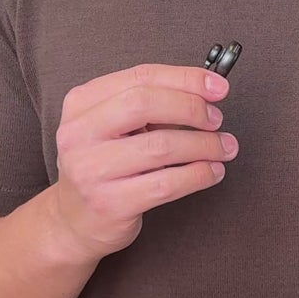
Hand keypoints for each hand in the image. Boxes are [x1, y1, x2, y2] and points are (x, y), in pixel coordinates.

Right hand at [50, 63, 236, 259]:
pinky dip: (199, 174)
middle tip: (216, 119)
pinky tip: (212, 171)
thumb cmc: (103, 166)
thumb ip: (152, 105)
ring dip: (204, 144)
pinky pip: (167, 183)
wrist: (74, 220)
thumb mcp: (114, 127)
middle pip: (145, 103)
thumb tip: (206, 92)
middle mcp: (79, 134)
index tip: (217, 86)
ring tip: (224, 146)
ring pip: (161, 146)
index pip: (140, 77)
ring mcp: (91, 170)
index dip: (185, 78)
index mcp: (81, 104)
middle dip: (191, 108)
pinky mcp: (110, 203)